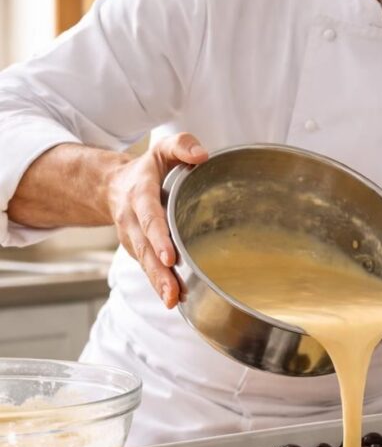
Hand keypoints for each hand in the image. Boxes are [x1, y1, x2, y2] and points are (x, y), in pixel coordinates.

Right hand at [107, 133, 207, 307]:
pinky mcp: (138, 251)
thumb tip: (202, 155)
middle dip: (158, 272)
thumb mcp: (163, 149)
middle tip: (173, 291)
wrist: (113, 186)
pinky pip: (148, 269)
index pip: (149, 217)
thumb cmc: (149, 169)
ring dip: (159, 284)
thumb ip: (182, 146)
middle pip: (144, 249)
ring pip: (144, 264)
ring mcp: (133, 239)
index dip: (157, 237)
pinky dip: (160, 285)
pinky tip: (176, 300)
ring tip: (173, 301)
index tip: (169, 256)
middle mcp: (132, 221)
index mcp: (139, 195)